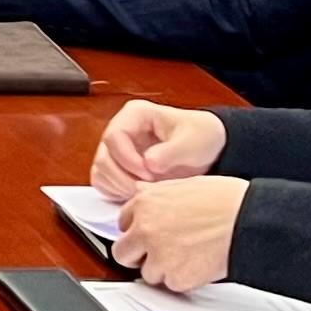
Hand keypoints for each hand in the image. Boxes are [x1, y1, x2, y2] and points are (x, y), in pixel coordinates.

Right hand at [90, 99, 229, 199]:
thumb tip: (148, 163)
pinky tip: (138, 195)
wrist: (209, 150)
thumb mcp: (193, 142)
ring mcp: (117, 149)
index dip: (128, 159)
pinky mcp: (118, 167)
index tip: (150, 175)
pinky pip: (104, 182)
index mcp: (135, 115)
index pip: (114, 137)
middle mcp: (120, 129)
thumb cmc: (201, 138)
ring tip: (146, 193)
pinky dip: (117, 192)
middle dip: (123, 178)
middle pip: (104, 157)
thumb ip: (171, 152)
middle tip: (147, 190)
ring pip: (101, 171)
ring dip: (120, 187)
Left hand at [112, 175, 245, 290]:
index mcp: (144, 203)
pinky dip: (183, 280)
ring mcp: (159, 256)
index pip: (123, 224)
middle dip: (138, 255)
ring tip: (187, 257)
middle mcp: (145, 229)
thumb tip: (140, 191)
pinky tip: (198, 265)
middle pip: (123, 253)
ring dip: (163, 269)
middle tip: (157, 255)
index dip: (138, 230)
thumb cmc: (225, 199)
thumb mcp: (184, 184)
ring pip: (147, 273)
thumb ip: (156, 193)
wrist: (248, 219)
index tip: (148, 235)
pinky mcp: (177, 277)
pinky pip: (171, 286)